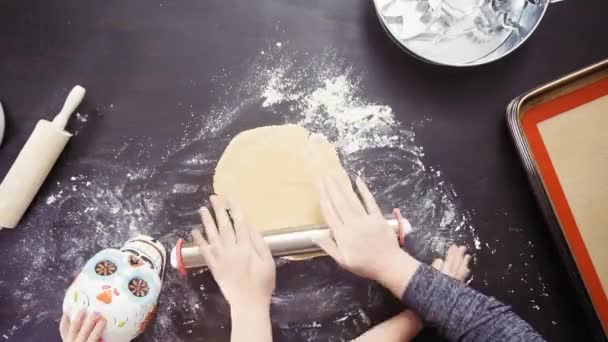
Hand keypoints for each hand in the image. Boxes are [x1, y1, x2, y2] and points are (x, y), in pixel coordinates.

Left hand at [59, 310, 105, 341]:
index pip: (93, 338)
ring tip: (83, 309)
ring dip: (78, 317)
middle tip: (96, 311)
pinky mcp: (64, 339)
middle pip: (83, 330)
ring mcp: (68, 341)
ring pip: (72, 328)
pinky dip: (64, 320)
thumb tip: (108, 337)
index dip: (98, 329)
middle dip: (90, 320)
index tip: (104, 320)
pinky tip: (67, 311)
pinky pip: (63, 328)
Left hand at [191, 196, 275, 308]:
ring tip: (202, 209)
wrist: (248, 304)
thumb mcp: (268, 262)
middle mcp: (232, 250)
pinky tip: (195, 230)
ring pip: (212, 235)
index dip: (235, 209)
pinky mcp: (214, 267)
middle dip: (219, 210)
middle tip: (214, 197)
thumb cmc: (262, 283)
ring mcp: (221, 258)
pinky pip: (205, 251)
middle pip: (224, 226)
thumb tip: (251, 227)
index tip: (231, 198)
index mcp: (247, 248)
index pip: (240, 223)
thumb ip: (260, 244)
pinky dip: (200, 240)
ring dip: (207, 221)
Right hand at [314, 176, 419, 296]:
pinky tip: (357, 180)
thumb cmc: (364, 265)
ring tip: (335, 176)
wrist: (389, 265)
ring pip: (351, 200)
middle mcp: (352, 223)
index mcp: (342, 235)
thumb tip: (314, 236)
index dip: (323, 199)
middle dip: (331, 188)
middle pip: (339, 203)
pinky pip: (369, 201)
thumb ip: (328, 247)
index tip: (319, 187)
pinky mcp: (377, 216)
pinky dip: (364, 190)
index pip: (330, 213)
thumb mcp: (342, 261)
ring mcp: (365, 219)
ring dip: (342, 186)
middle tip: (324, 175)